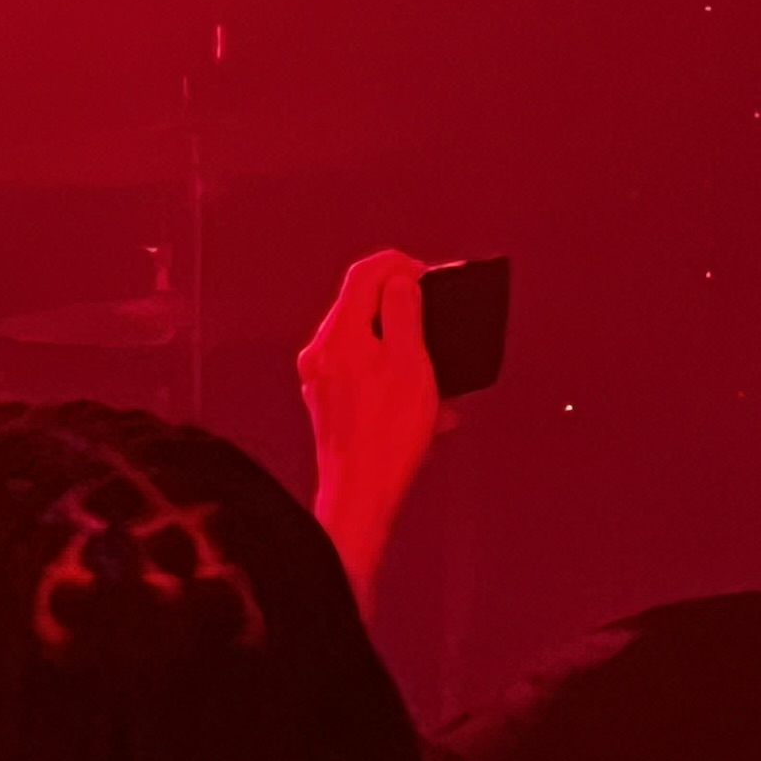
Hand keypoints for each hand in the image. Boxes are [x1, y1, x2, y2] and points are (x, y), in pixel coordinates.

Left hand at [300, 247, 451, 611]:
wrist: (361, 495)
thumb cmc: (388, 434)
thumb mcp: (411, 363)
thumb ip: (404, 314)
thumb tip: (400, 281)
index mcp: (338, 335)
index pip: (363, 276)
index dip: (397, 265)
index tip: (424, 271)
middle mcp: (320, 353)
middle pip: (362, 311)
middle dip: (404, 312)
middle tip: (437, 317)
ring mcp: (320, 380)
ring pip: (368, 348)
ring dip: (406, 354)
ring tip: (440, 377)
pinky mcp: (328, 406)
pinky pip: (365, 379)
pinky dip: (397, 382)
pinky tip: (430, 410)